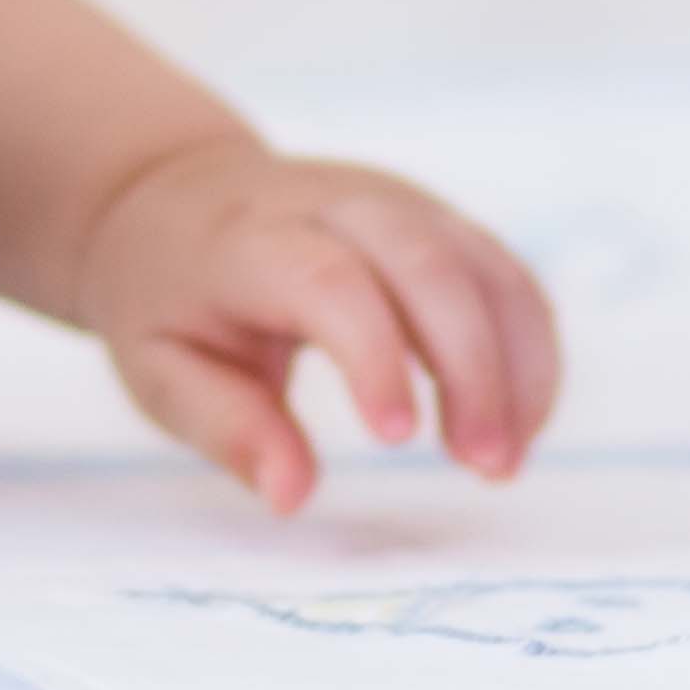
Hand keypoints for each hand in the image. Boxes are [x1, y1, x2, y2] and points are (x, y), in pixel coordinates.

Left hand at [75, 145, 564, 511]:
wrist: (174, 192)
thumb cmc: (169, 296)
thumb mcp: (161, 369)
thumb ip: (227, 429)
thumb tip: (292, 496)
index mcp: (250, 240)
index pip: (329, 280)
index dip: (374, 353)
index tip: (399, 440)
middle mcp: (335, 204)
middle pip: (426, 263)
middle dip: (472, 366)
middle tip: (486, 466)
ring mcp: (396, 201)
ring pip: (482, 264)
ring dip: (515, 363)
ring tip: (504, 461)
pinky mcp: (437, 218)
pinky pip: (504, 274)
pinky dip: (527, 349)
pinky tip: (520, 421)